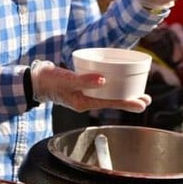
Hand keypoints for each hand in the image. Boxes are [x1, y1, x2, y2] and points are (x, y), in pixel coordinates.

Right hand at [30, 61, 151, 112]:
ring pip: (108, 96)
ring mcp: (84, 95)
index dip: (127, 103)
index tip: (142, 103)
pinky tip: (116, 81)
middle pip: (112, 101)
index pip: (110, 103)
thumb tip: (103, 80)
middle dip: (129, 100)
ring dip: (122, 93)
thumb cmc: (49, 81)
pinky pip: (100, 89)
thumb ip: (84, 80)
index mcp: (84, 103)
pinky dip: (111, 86)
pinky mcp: (82, 88)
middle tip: (146, 99)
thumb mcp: (67, 80)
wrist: (35, 80)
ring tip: (137, 93)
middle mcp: (86, 101)